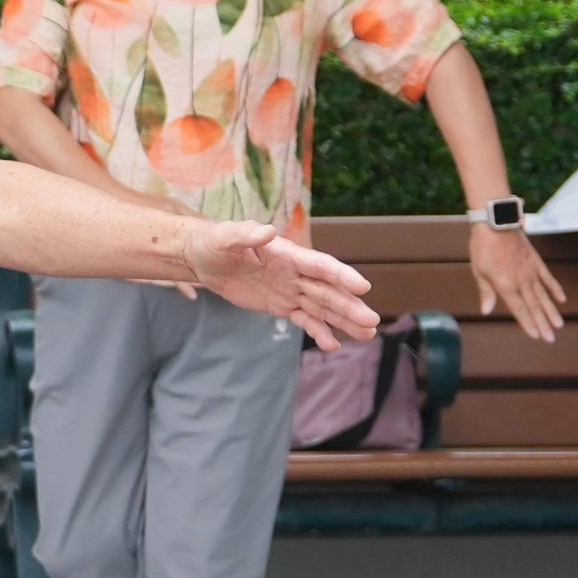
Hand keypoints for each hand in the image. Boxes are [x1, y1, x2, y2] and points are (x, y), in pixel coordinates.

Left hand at [175, 219, 379, 347]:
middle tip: (372, 322)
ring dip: (344, 321)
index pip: (320, 266)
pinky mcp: (281, 305)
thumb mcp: (225, 237)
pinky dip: (319, 332)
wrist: (205, 259)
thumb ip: (246, 235)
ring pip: (322, 307)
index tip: (363, 287)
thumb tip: (266, 232)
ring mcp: (290, 290)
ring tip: (367, 335)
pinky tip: (333, 345)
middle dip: (350, 306)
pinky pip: (304, 320)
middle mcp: (295, 272)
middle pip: (328, 291)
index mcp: (288, 254)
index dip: (341, 276)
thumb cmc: (215, 243)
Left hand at [468, 222, 567, 341]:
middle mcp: (521, 281)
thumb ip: (486, 292)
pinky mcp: (536, 261)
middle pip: (534, 306)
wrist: (496, 222)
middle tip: (551, 339)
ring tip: (559, 325)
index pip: (519, 309)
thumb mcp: (479, 271)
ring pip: (543, 296)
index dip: (528, 323)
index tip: (536, 336)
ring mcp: (530, 271)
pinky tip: (561, 300)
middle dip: (542, 324)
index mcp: (505, 285)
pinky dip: (555, 289)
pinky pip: (548, 278)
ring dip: (551, 311)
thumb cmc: (483, 247)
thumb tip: (487, 311)